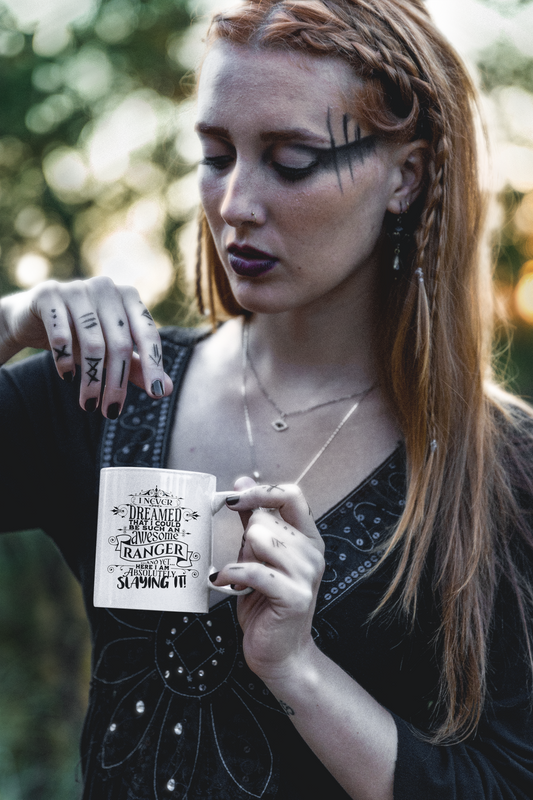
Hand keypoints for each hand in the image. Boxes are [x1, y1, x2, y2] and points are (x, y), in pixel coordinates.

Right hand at [0, 277, 172, 415]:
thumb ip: (138, 366)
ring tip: (89, 404)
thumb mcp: (111, 351)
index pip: (147, 333)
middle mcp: (106, 288)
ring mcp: (77, 288)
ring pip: (92, 343)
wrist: (33, 317)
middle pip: (120, 344)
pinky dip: (65, 360)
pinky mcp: (48, 295)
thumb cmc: (81, 334)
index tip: (156, 394)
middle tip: (111, 412)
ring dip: (91, 380)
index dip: (153, 364)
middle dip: (117, 383)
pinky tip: (67, 377)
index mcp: (128, 297)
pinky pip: (61, 334)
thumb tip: (166, 390)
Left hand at [211, 479, 324, 682]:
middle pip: (267, 521)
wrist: (280, 654)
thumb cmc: (266, 604)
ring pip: (260, 540)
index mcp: (308, 539)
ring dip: (240, 558)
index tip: (235, 499)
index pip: (291, 495)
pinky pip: (254, 571)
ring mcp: (307, 575)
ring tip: (239, 576)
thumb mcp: (259, 556)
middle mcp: (312, 554)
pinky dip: (233, 575)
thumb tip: (240, 482)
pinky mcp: (294, 596)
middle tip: (244, 564)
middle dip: (245, 540)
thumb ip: (253, 520)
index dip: (262, 491)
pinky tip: (226, 582)